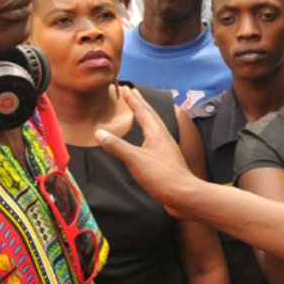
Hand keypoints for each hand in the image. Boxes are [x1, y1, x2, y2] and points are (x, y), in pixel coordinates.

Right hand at [95, 86, 195, 215]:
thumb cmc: (162, 176)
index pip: (142, 111)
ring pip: (155, 126)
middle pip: (151, 114)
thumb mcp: (135, 160)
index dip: (132, 100)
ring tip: (140, 111)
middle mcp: (163, 136)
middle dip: (140, 103)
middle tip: (133, 92)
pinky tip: (147, 140)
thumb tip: (99, 133)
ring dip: (146, 115)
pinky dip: (149, 132)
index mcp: (156, 133)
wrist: (184, 194)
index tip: (125, 88)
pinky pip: (156, 138)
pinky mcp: (168, 159)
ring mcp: (167, 148)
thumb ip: (117, 146)